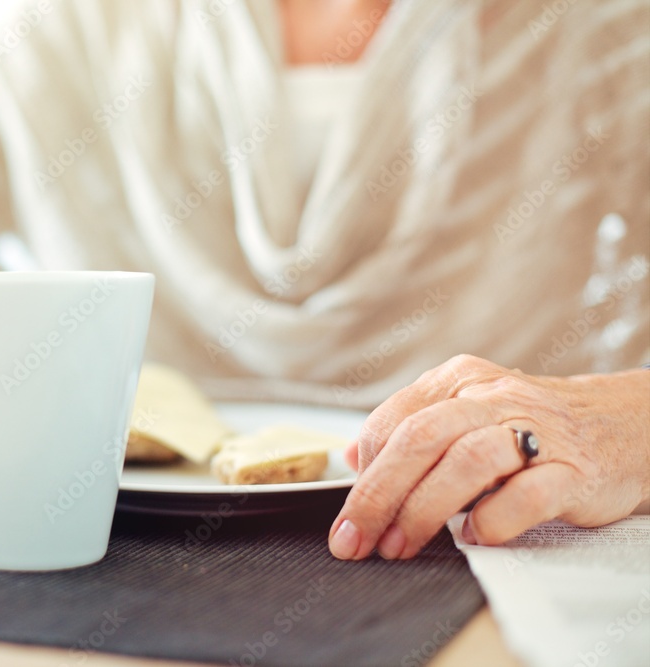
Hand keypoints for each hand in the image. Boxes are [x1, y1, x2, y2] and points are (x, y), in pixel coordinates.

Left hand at [329, 354, 649, 559]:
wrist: (623, 426)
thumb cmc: (530, 428)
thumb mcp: (463, 414)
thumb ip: (408, 432)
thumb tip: (348, 457)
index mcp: (457, 380)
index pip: (393, 420)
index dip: (364, 472)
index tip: (349, 517)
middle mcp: (493, 396)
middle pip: (421, 438)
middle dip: (378, 494)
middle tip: (357, 540)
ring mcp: (537, 430)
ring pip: (468, 460)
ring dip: (424, 509)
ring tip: (401, 545)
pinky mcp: (574, 470)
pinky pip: (527, 494)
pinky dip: (493, 519)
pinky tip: (474, 535)